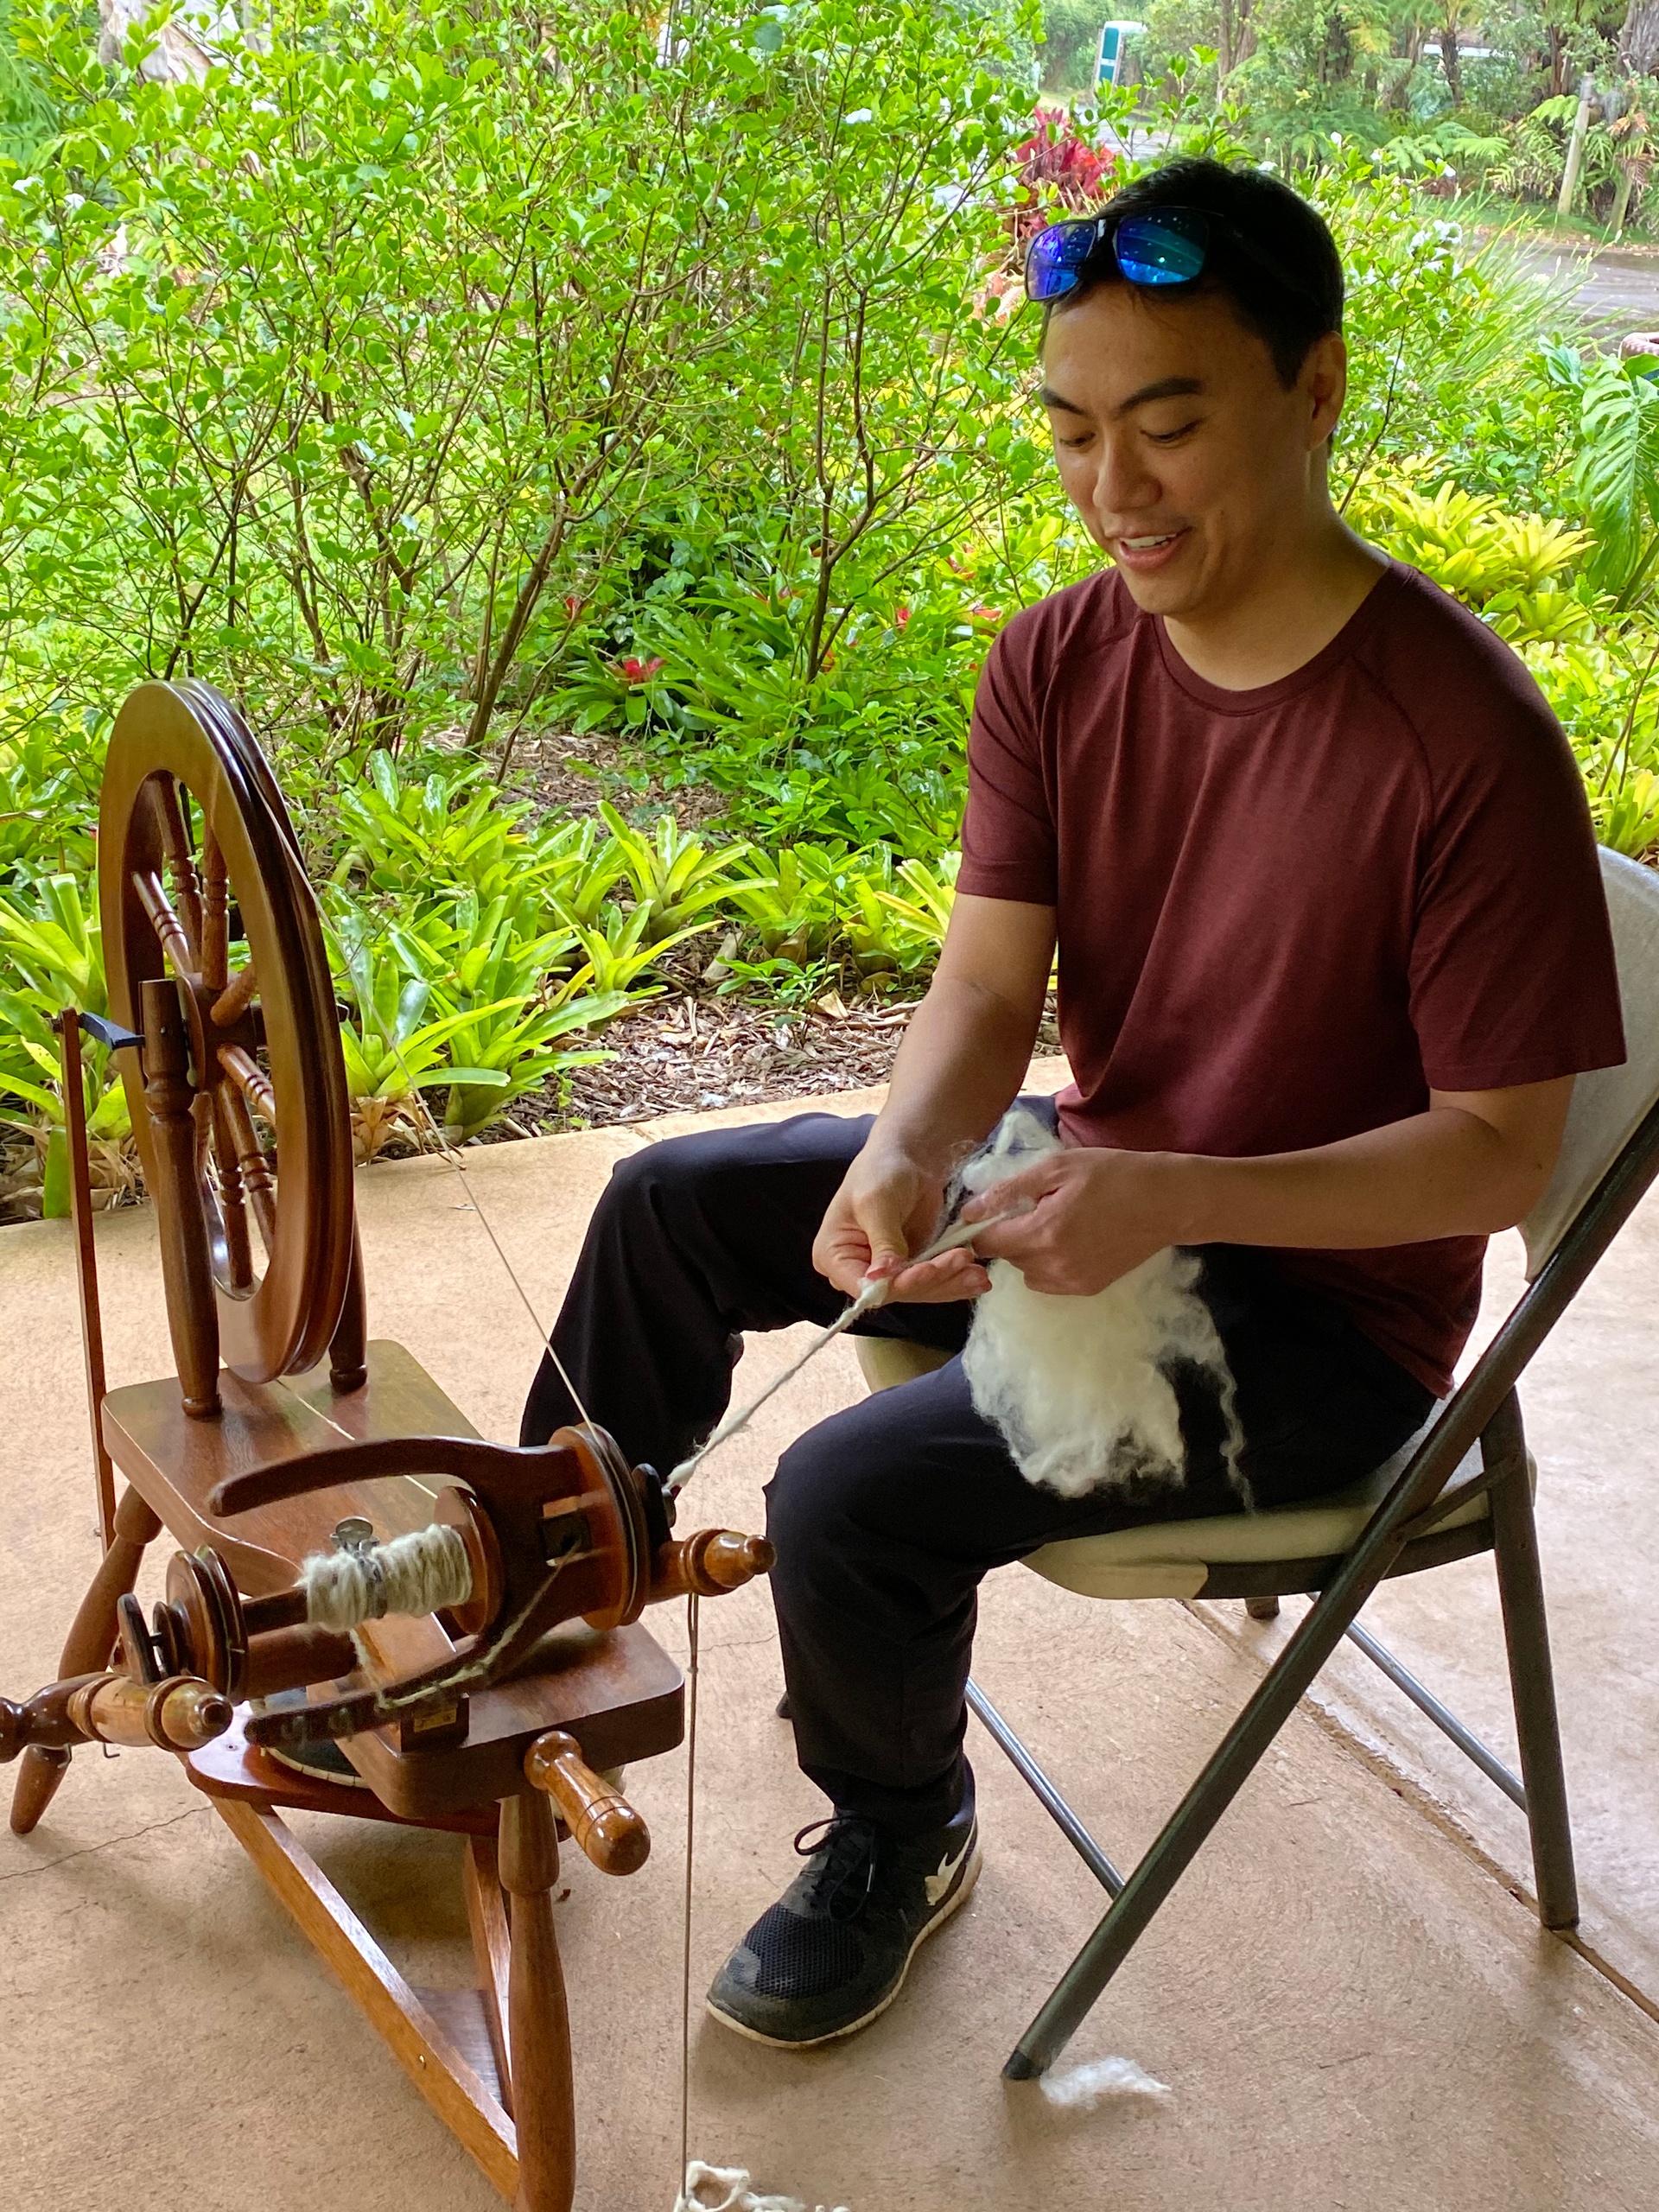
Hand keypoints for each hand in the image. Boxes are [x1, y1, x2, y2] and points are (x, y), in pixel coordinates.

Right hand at [813, 1140, 992, 1303]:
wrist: (909, 1155)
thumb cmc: (881, 1170)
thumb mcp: (877, 1202)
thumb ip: (882, 1241)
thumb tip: (883, 1277)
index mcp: (833, 1256)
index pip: (863, 1286)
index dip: (896, 1284)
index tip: (927, 1271)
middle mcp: (857, 1270)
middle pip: (896, 1291)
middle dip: (932, 1280)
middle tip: (963, 1262)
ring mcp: (887, 1272)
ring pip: (919, 1290)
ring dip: (950, 1283)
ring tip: (978, 1273)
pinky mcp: (912, 1267)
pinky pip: (934, 1282)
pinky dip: (956, 1280)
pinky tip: (977, 1278)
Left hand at [961, 1145, 1186, 1294]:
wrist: (1167, 1202)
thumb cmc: (1113, 1174)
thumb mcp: (1058, 1167)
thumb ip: (1009, 1191)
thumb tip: (969, 1211)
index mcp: (1042, 1233)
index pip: (985, 1242)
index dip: (981, 1225)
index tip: (993, 1209)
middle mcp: (1053, 1266)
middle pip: (1005, 1257)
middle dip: (1010, 1233)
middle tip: (1037, 1206)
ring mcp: (1072, 1282)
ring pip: (1026, 1272)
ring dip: (1028, 1251)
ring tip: (1055, 1223)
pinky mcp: (1088, 1289)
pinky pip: (1048, 1281)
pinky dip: (1048, 1264)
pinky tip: (1071, 1240)